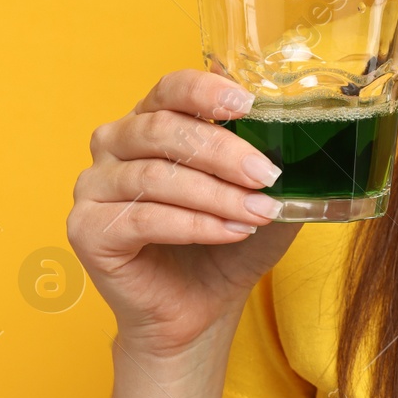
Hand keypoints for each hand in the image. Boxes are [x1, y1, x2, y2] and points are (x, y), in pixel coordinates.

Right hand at [66, 70, 300, 358]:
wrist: (199, 308)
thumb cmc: (226, 245)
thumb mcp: (261, 198)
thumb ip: (276, 164)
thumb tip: (309, 140)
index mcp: (151, 120)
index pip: (171, 88)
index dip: (206, 91)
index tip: (249, 105)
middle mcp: (114, 145)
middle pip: (163, 130)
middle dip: (223, 152)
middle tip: (268, 174)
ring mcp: (94, 186)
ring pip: (154, 176)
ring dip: (216, 195)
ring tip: (258, 212)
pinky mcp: (87, 230)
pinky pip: (142, 218)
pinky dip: (194, 224)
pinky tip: (232, 232)